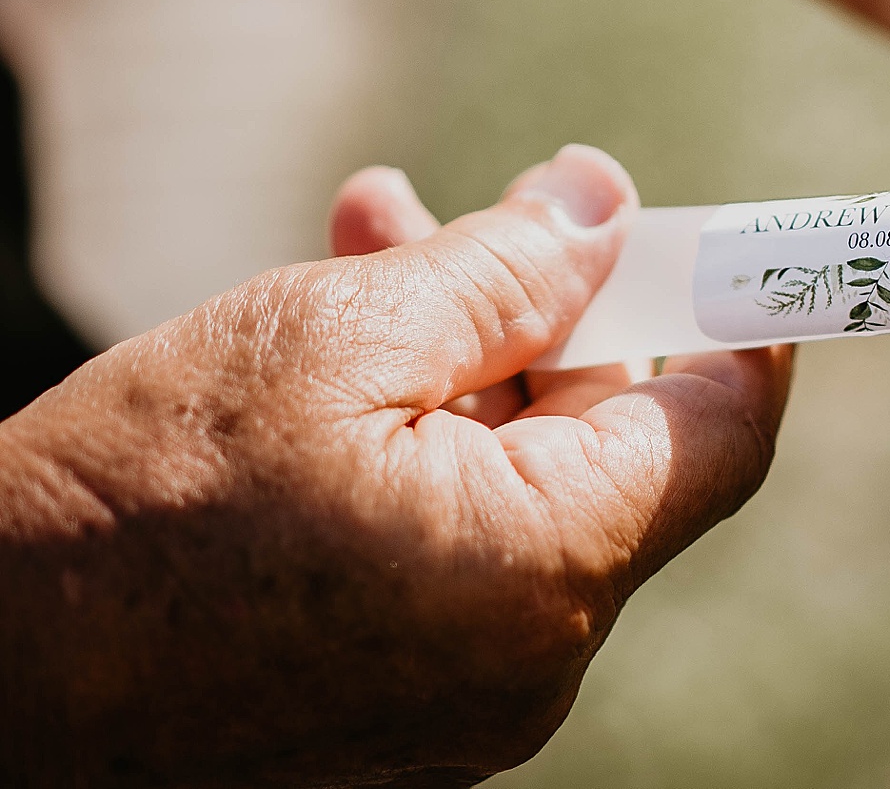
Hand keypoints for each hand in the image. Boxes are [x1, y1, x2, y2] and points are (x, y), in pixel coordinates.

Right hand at [0, 145, 789, 785]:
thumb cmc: (137, 495)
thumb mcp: (335, 331)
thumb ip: (507, 269)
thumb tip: (608, 206)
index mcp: (547, 564)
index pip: (723, 431)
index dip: (737, 324)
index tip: (737, 248)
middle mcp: (535, 652)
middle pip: (614, 447)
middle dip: (560, 313)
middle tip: (509, 208)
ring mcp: (469, 693)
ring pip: (525, 483)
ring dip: (471, 358)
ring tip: (381, 236)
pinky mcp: (402, 698)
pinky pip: (462, 543)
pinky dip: (431, 443)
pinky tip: (352, 353)